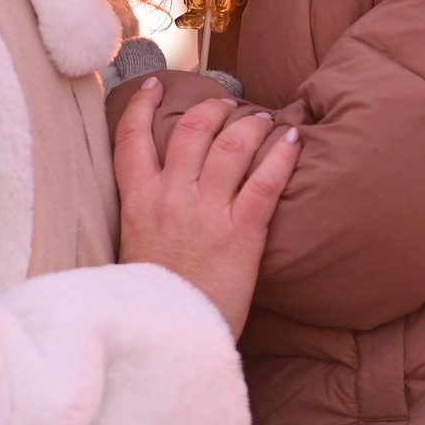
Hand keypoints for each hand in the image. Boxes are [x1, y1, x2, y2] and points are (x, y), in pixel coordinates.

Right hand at [113, 77, 298, 335]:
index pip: (131, 139)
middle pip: (192, 130)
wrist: (172, 340)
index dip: (143, 104)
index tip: (155, 85)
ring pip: (231, 145)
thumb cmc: (155, 301)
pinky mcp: (242, 232)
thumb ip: (143, 216)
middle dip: (214, 107)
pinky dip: (282, 154)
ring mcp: (206, 213)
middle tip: (230, 103)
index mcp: (137, 203)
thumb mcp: (134, 250)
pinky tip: (293, 140)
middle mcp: (170, 199)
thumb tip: (156, 196)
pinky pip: (266, 180)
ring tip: (263, 119)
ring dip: (250, 124)